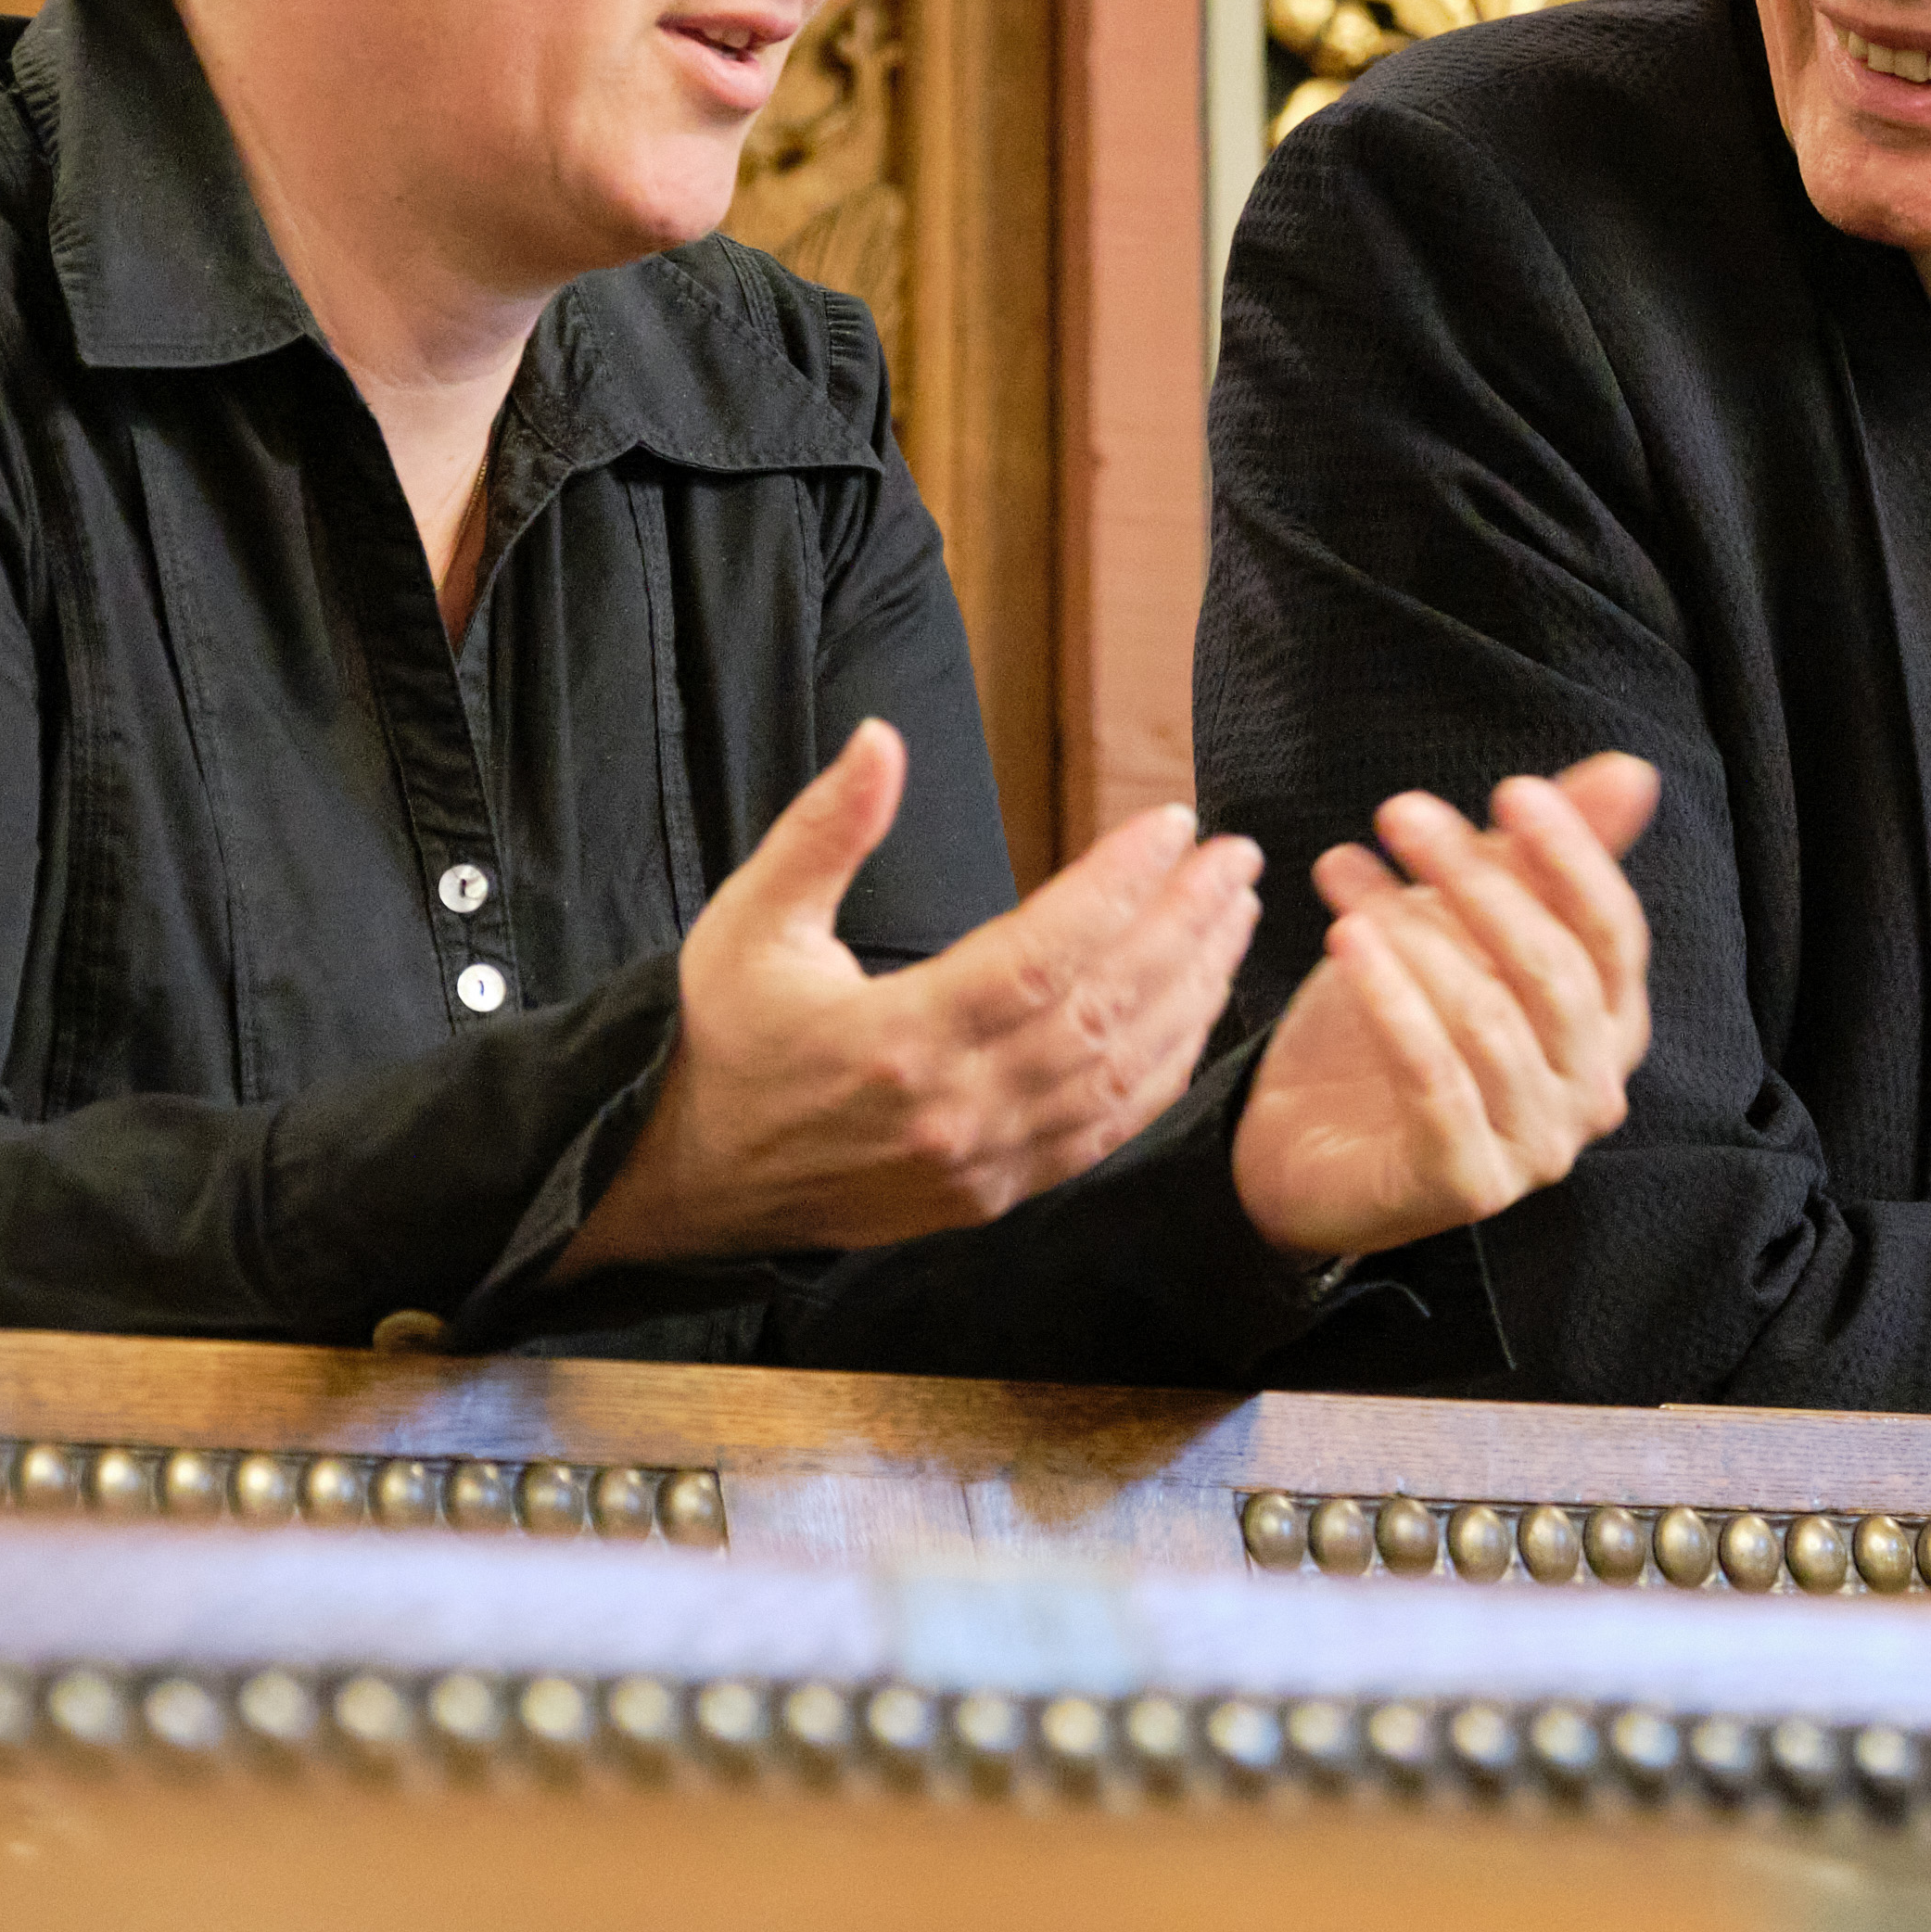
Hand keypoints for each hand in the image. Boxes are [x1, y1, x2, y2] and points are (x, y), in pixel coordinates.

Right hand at [558, 721, 1261, 1272]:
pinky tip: (1200, 1005)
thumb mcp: (749, 920)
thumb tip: (881, 737)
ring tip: (1236, 914)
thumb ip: (824, 830)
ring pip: (1121, 1075)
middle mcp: (952, 1109)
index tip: (1173, 825)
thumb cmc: (729, 1036)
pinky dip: (1166, 1068)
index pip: (1042, 955)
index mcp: (893, 1038)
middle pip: (1103, 1011)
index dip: (1119, 888)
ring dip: (1193, 991)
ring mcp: (982, 1163)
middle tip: (1236, 856)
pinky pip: (1106, 1131)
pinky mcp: (996, 1194)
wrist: (693, 1176)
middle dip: (1184, 926)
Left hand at [1231, 754, 1660, 1262]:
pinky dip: (1392, 1004)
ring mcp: (1538, 1147)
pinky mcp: (1469, 1185)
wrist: (1306, 1140)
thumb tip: (1632, 773)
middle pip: (1552, 969)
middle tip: (1400, 811)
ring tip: (1342, 871)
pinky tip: (1346, 940)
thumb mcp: (1462, 926)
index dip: (1572, 856)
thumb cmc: (1400, 1020)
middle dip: (1477, 879)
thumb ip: (1542, 859)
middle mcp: (1593, 1091)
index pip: (1613, 931)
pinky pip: (1437, 1083)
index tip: (1511, 789)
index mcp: (1612, 1024)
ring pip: (1489, 1021)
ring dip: (1414, 934)